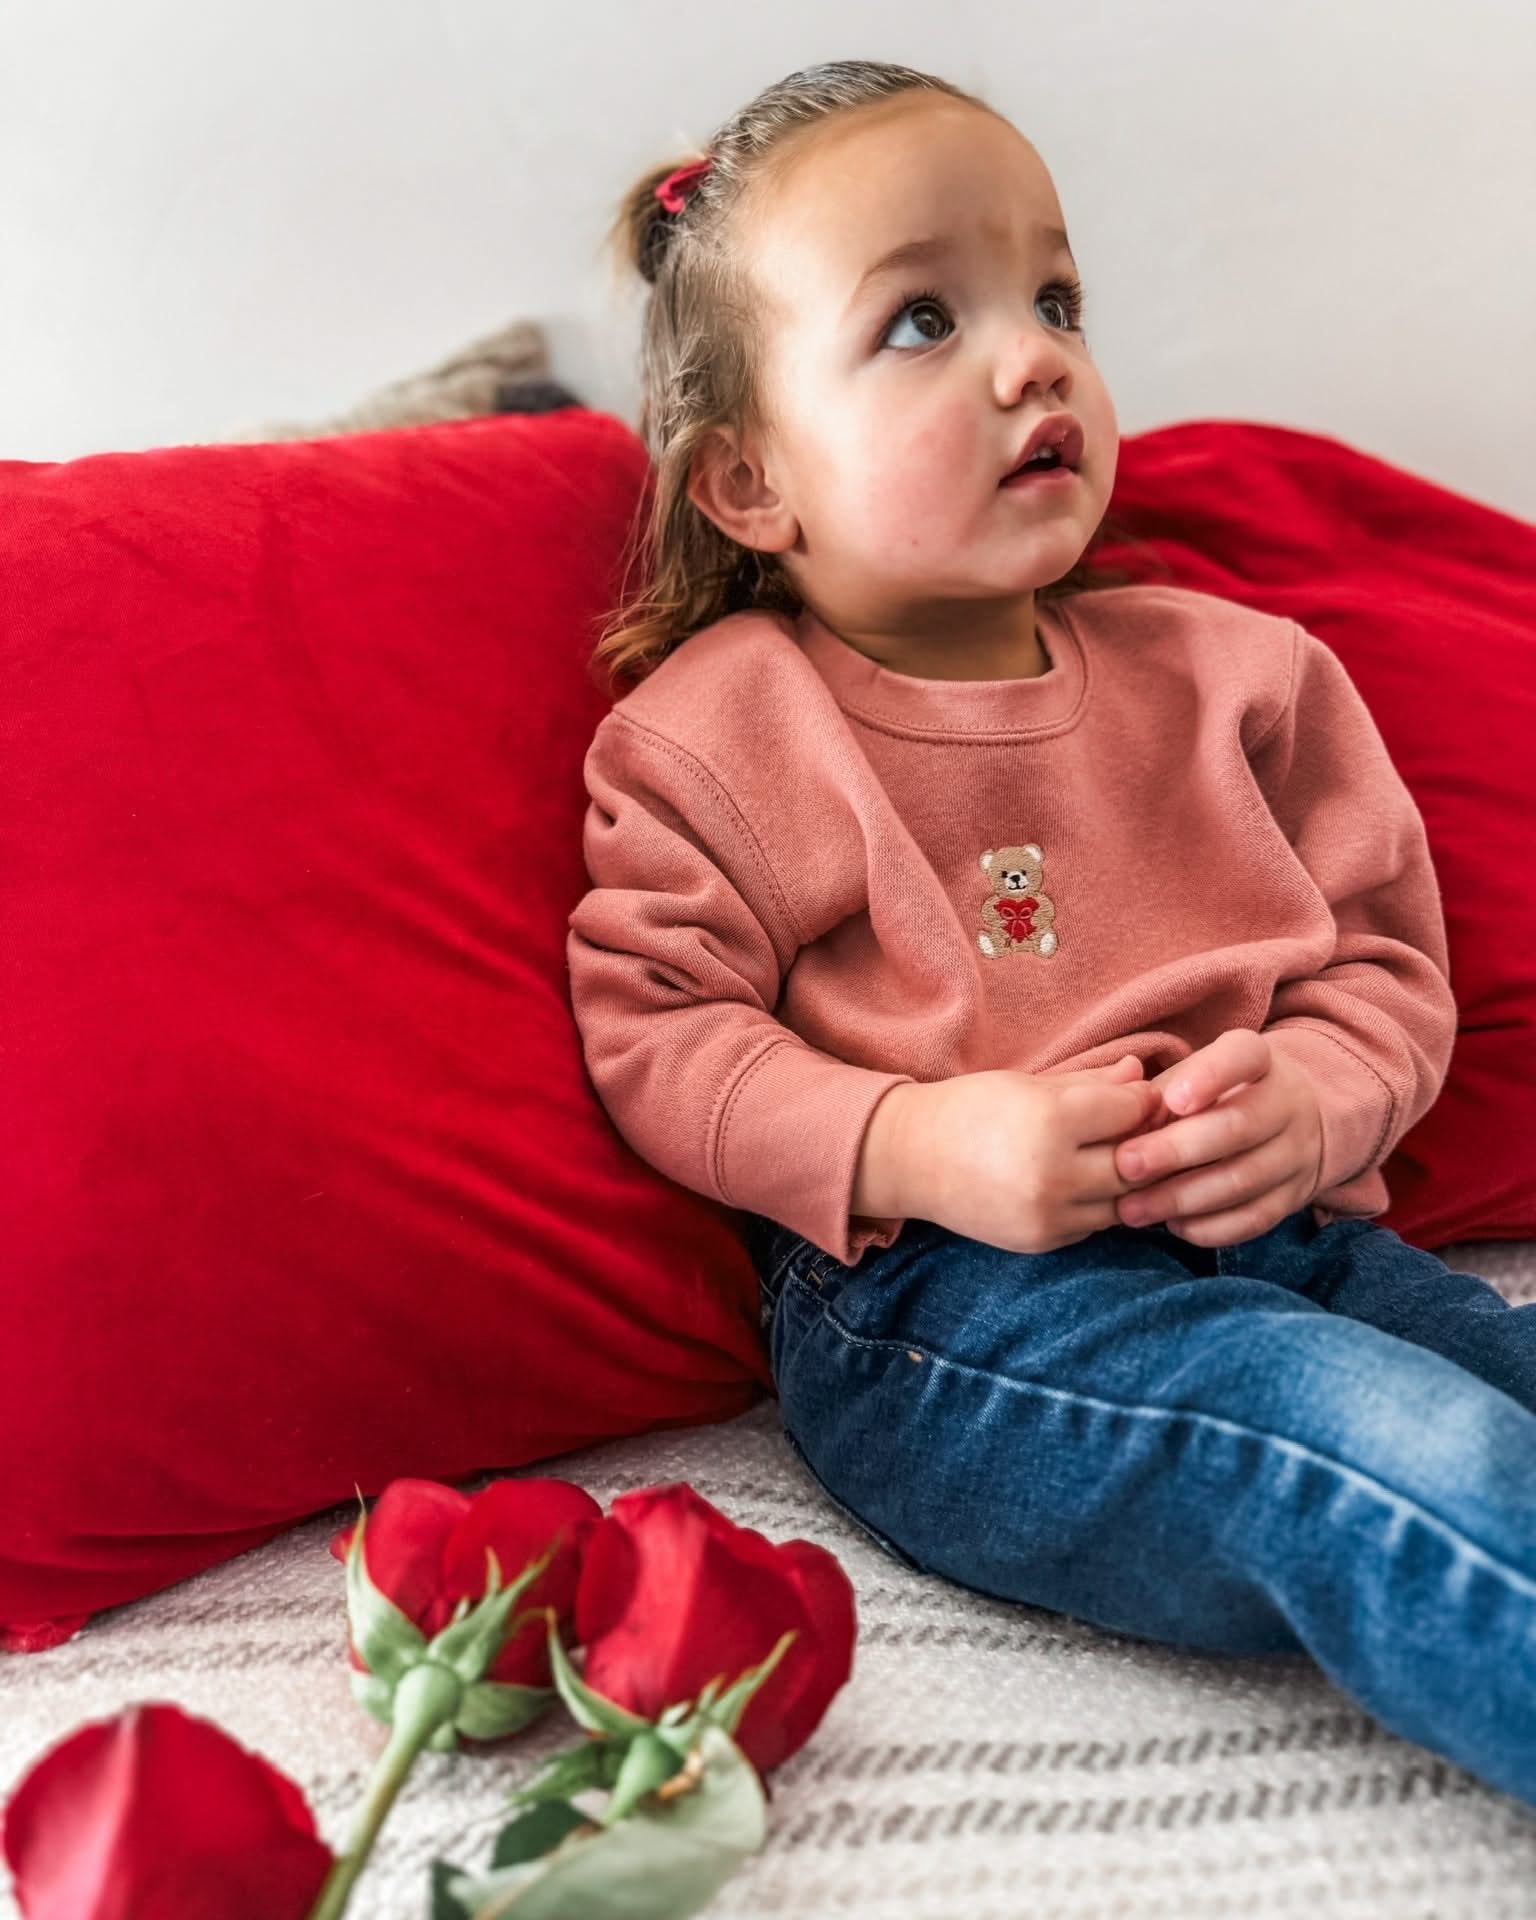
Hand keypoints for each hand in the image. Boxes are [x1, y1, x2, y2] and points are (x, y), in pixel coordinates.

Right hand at [887, 1056, 1166, 1255]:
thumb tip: (1141, 1074)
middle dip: (1143, 1144)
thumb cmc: (970, 1109)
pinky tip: (1080, 1183)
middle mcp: (1053, 1172)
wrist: (912, 1160)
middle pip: (1135, 1162)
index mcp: (1050, 1120)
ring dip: (1124, 1181)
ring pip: (1122, 1201)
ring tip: (1111, 1157)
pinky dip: (1096, 1205)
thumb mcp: (1028, 1084)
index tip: (1138, 1096)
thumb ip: (1091, 1081)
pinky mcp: (1041, 1241)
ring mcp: (1047, 1213)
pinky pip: (1093, 1225)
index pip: (1129, 1112)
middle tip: (1138, 1130)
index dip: (1141, 1101)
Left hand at [1111, 1030, 1324, 1248]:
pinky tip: (1172, 1225)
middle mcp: (1287, 1104)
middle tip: (1126, 1165)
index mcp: (1260, 1060)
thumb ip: (1157, 1097)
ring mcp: (1295, 1154)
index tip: (1171, 1099)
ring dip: (1181, 1198)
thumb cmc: (1216, 1096)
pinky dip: (1209, 1227)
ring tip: (1131, 1208)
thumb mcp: (1192, 1078)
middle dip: (1177, 1150)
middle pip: (1238, 1127)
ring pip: (1242, 1180)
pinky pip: (1254, 1219)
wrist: (1291, 1124)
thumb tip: (1119, 1128)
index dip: (1209, 1077)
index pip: (1243, 1057)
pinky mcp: (1292, 1198)